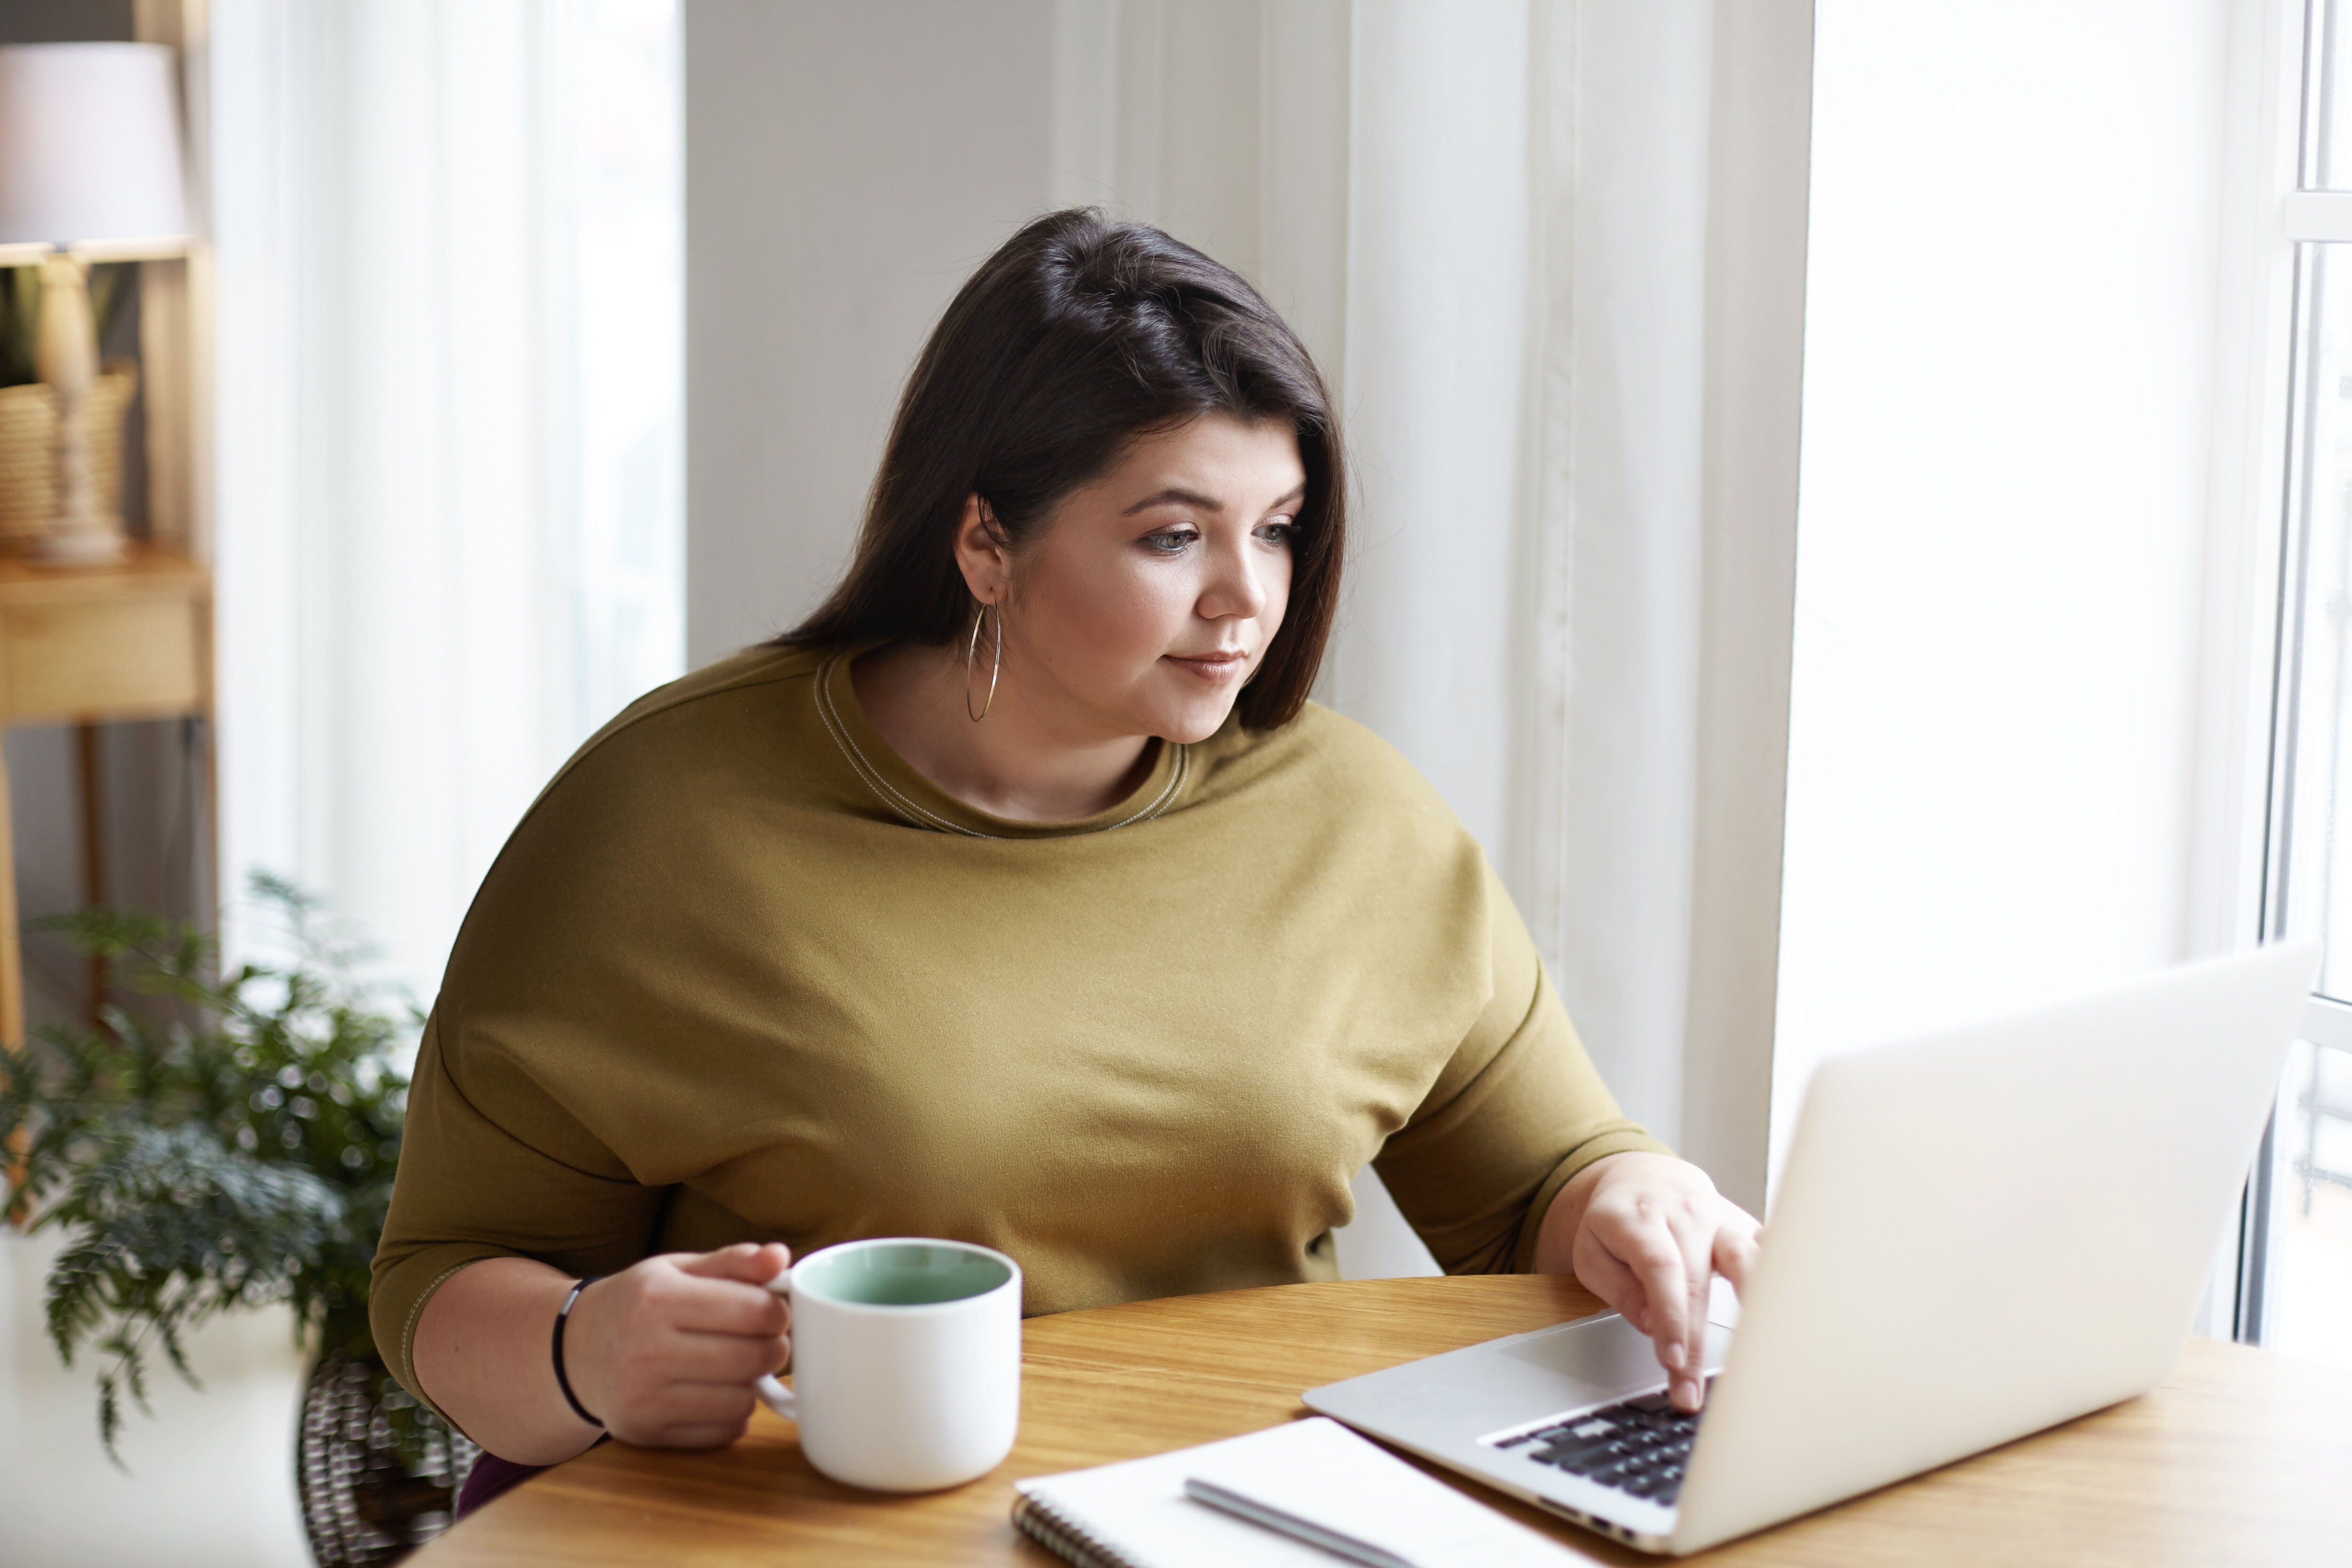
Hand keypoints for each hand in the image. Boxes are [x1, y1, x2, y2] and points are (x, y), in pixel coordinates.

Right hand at [562, 1241, 792, 1447]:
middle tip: (765, 1340)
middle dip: (774, 1348)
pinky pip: (723, 1432)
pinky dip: (732, 1413)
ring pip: (742, 1400)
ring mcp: (643, 1398)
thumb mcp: (679, 1269)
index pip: (753, 1310)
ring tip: (736, 1364)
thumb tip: (780, 1257)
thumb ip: (734, 1261)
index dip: (778, 1311)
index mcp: (656, 1298)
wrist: (574, 1352)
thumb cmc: (639, 1303)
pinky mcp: (645, 1432)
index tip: (773, 1311)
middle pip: (752, 1358)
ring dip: (752, 1383)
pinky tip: (715, 1392)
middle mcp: (645, 1350)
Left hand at [1538, 1152, 1758, 1411]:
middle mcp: (1687, 1214)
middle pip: (1699, 1281)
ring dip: (1754, 1312)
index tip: (1672, 1359)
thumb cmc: (1618, 1223)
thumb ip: (1619, 1290)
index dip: (1670, 1316)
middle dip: (1696, 1343)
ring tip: (1762, 1357)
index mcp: (1642, 1219)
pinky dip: (1784, 1282)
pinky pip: (1770, 1254)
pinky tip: (1795, 1315)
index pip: (1661, 1269)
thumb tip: (1653, 1325)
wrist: (1645, 1179)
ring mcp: (1723, 1219)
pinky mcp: (1747, 1228)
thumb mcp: (1593, 1253)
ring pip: (1749, 1260)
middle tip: (1691, 1393)